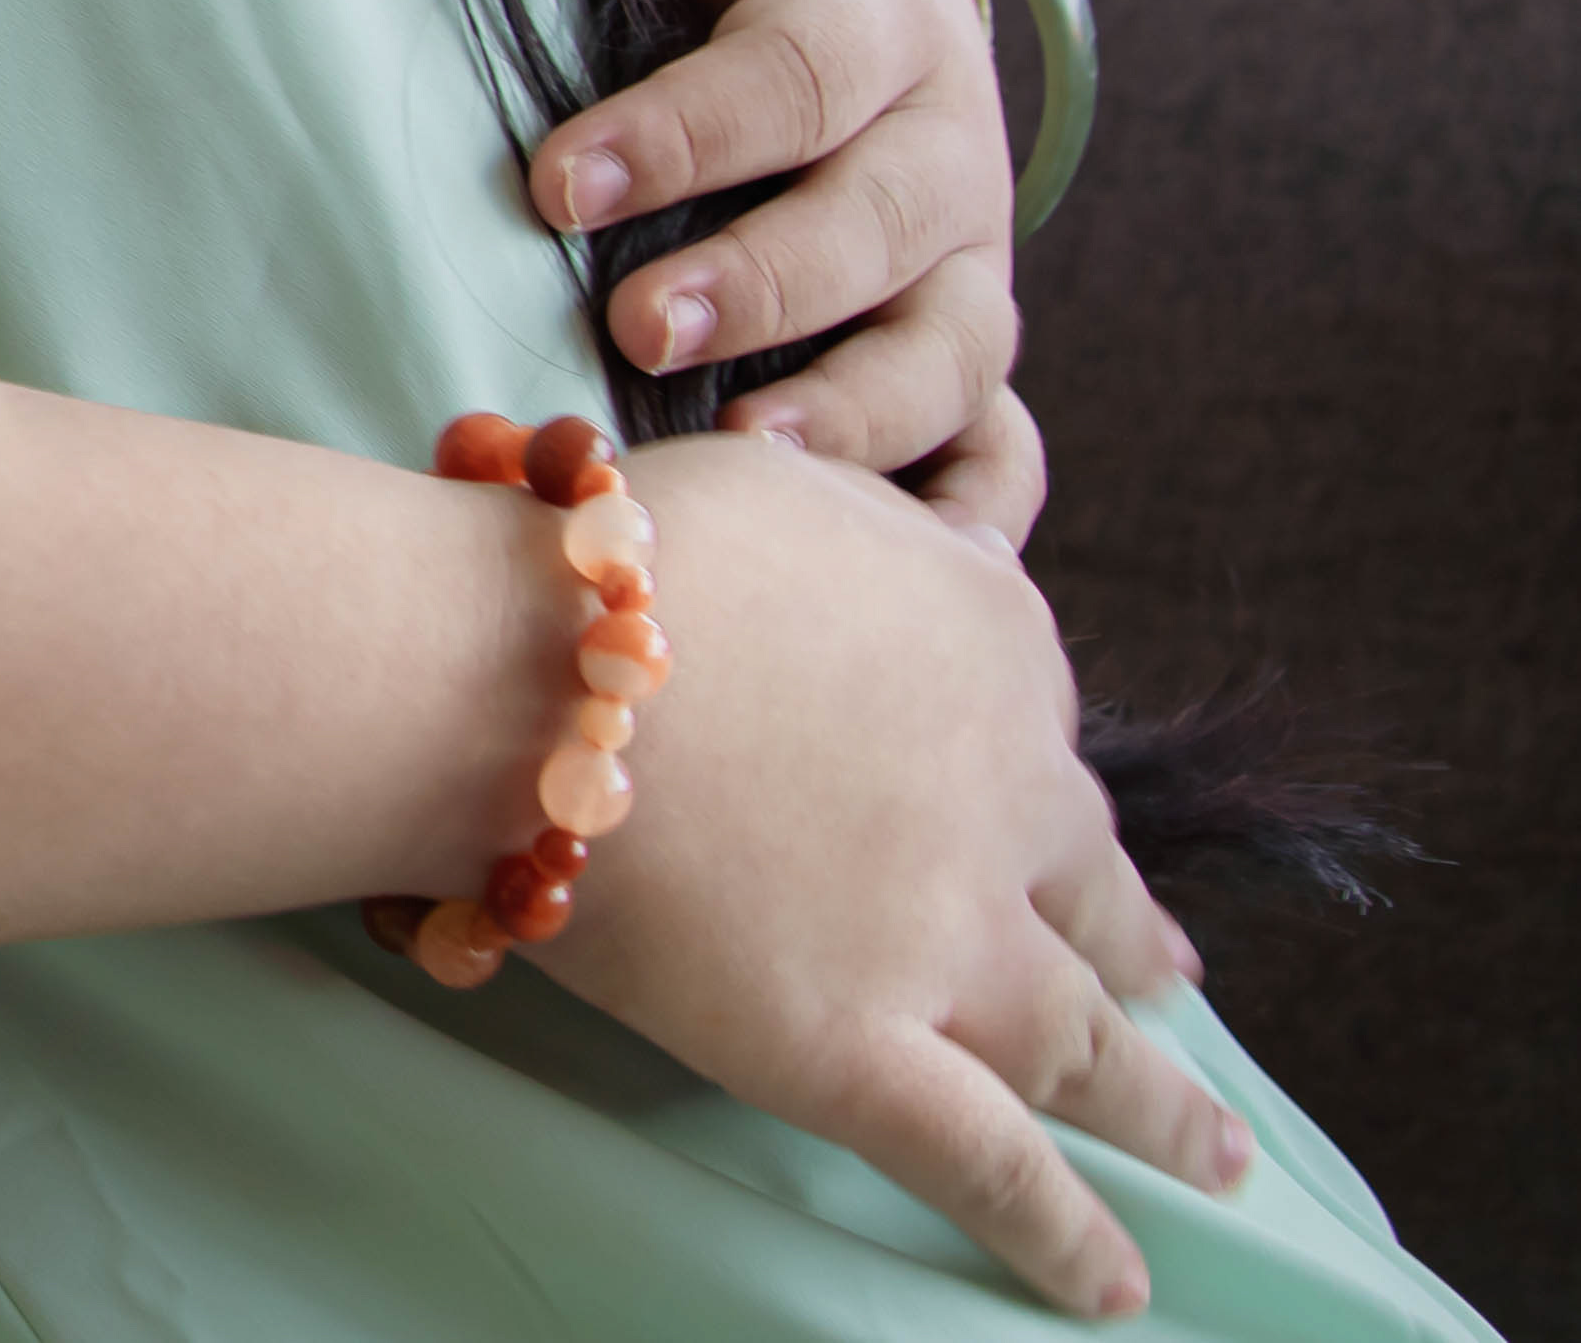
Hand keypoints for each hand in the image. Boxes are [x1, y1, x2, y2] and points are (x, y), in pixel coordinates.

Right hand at [524, 436, 1235, 1318]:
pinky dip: (1060, 1234)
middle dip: (1135, 937)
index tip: (1050, 813)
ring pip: (1086, 1042)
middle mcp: (1004, 801)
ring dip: (1164, 1107)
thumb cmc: (623, 558)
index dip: (1037, 776)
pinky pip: (985, 1165)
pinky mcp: (866, 1056)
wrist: (533, 670)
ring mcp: (947, 940)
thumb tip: (935, 544)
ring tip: (1215, 1154)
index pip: (1038, 721)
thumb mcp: (793, 485)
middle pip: (1090, 884)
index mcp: (988, 644)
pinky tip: (1112, 1285)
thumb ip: (882, 528)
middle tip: (1169, 974)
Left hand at [535, 0, 1037, 525]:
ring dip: (853, 419)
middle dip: (759, 287)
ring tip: (744, 464)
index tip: (554, 180)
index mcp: (883, 25)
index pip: (792, 81)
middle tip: (634, 325)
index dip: (680, 133)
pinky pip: (995, 454)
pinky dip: (961, 513)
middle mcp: (945, 160)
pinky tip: (892, 570)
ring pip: (944, 360)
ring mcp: (965, 272)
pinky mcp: (966, 357)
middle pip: (871, 234)